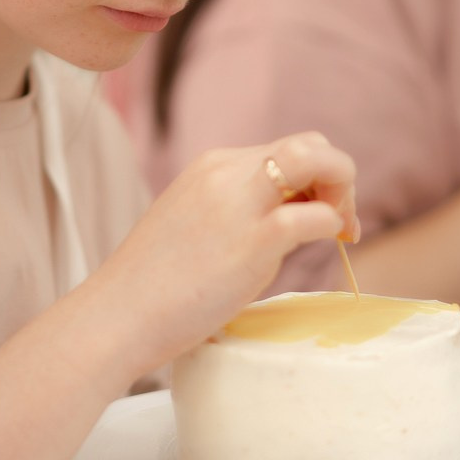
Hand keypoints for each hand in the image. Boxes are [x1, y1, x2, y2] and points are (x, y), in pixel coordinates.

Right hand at [91, 132, 356, 369]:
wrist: (116, 316)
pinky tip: (330, 244)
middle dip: (338, 176)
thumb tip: (276, 225)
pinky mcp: (253, 240)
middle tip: (342, 222)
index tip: (323, 214)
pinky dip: (332, 224)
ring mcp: (239, 202)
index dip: (317, 177)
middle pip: (309, 143)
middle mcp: (225, 172)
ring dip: (343, 188)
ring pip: (316, 158)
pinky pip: (314, 215)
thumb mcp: (191, 226)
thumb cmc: (151, 287)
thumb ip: (231, 213)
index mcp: (211, 166)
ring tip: (342, 228)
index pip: (285, 149)